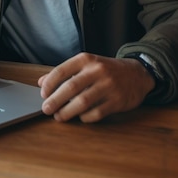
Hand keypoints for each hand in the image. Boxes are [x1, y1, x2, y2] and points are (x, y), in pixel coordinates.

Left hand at [38, 53, 154, 122]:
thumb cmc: (106, 70)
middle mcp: (97, 71)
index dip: (49, 84)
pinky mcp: (117, 101)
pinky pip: (96, 113)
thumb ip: (64, 72)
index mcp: (86, 59)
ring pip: (83, 102)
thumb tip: (41, 82)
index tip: (42, 94)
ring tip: (59, 117)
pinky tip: (80, 117)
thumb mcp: (86, 65)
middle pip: (71, 87)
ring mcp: (109, 86)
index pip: (62, 71)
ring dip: (67, 112)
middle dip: (55, 100)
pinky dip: (85, 118)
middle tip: (46, 109)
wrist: (137, 73)